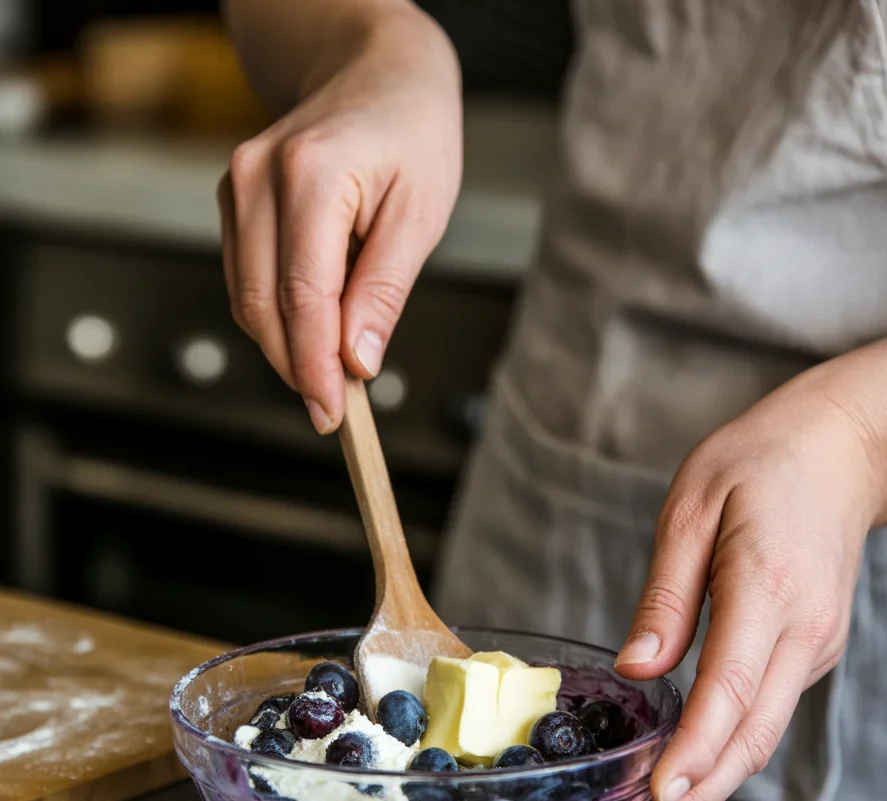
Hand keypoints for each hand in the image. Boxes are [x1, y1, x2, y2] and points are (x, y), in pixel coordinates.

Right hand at [218, 8, 461, 432]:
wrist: (376, 72)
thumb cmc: (410, 134)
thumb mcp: (421, 213)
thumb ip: (384, 290)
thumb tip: (357, 362)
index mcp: (310, 174)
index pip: (302, 295)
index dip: (314, 366)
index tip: (334, 412)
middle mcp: (258, 178)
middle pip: (260, 304)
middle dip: (295, 368)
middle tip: (334, 412)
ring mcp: (237, 187)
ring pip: (245, 298)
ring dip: (284, 348)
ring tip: (330, 377)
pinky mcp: (234, 201)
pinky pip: (245, 279)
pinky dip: (276, 318)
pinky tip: (312, 333)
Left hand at [615, 339, 886, 800]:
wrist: (840, 451)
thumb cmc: (758, 465)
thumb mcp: (692, 507)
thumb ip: (665, 594)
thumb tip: (637, 669)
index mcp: (769, 587)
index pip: (732, 688)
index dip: (695, 750)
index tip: (656, 797)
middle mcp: (803, 630)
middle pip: (752, 735)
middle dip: (697, 796)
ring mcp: (815, 645)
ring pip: (763, 734)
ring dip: (712, 784)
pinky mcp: (811, 650)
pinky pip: (767, 711)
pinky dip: (728, 750)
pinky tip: (689, 769)